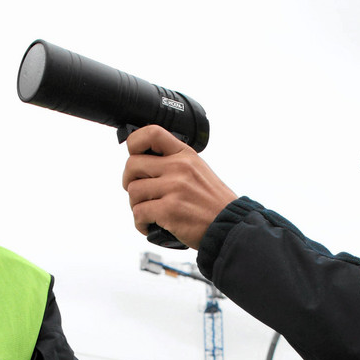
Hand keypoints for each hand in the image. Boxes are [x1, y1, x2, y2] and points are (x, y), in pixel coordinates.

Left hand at [121, 125, 237, 248]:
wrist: (230, 226)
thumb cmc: (213, 203)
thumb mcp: (198, 171)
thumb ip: (174, 164)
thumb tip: (143, 165)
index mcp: (185, 155)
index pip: (152, 133)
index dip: (135, 143)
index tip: (135, 155)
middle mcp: (179, 168)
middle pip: (132, 165)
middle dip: (129, 181)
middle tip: (139, 193)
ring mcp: (174, 188)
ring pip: (133, 191)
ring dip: (136, 205)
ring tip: (149, 213)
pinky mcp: (169, 210)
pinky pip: (138, 213)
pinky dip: (141, 223)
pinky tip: (151, 226)